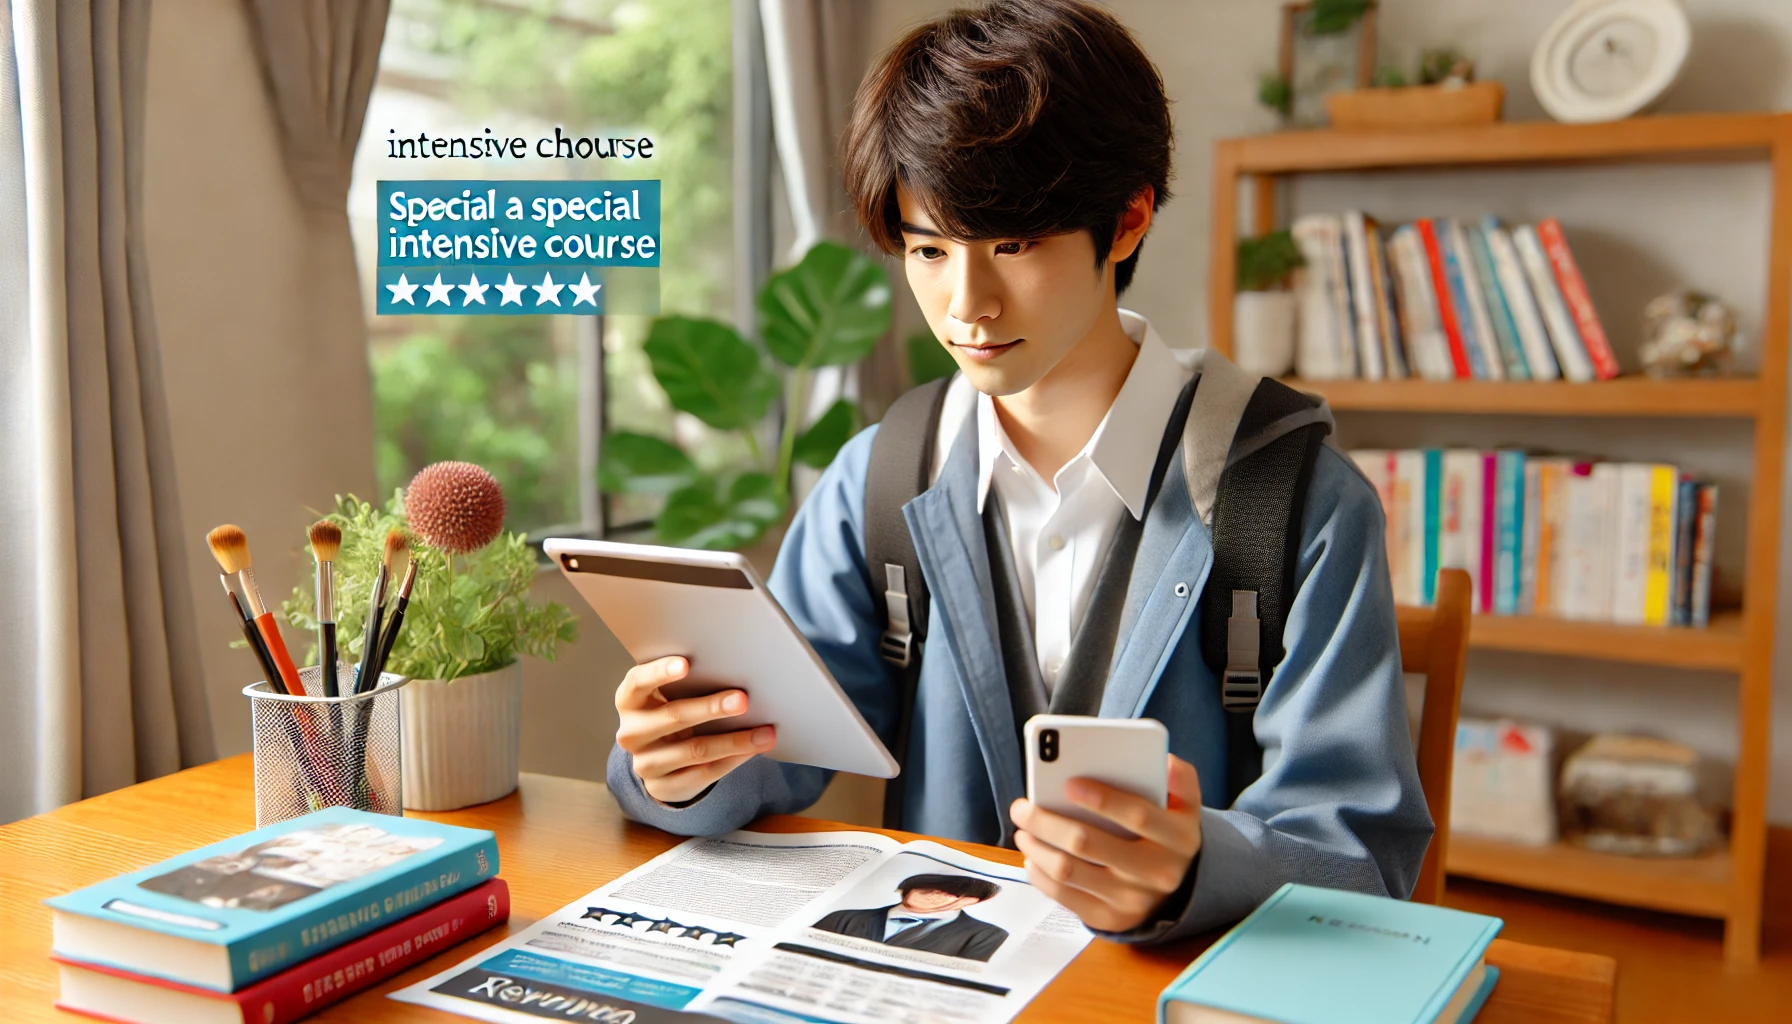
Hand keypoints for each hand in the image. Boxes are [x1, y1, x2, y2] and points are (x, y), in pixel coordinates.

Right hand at [616, 655, 775, 804]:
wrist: (657, 757)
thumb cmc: (670, 711)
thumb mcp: (667, 696)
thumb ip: (687, 683)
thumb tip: (735, 670)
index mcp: (629, 700)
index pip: (638, 682)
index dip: (660, 672)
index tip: (686, 664)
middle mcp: (631, 732)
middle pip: (673, 717)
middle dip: (711, 708)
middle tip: (743, 700)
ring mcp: (645, 763)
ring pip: (694, 750)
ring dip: (734, 741)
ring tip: (765, 733)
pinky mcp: (663, 787)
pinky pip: (704, 773)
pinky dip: (733, 760)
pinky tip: (753, 750)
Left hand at [1008, 754, 1202, 932]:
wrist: (1176, 891)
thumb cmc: (1168, 835)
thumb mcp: (1186, 808)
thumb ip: (1181, 781)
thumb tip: (1166, 762)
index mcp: (1178, 838)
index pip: (1138, 815)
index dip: (1102, 798)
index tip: (1068, 783)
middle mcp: (1157, 873)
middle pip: (1089, 844)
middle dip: (1048, 822)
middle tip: (1022, 807)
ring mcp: (1131, 900)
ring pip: (1069, 871)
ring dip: (1038, 847)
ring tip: (1024, 829)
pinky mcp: (1109, 919)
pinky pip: (1064, 896)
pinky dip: (1040, 874)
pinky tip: (1032, 856)